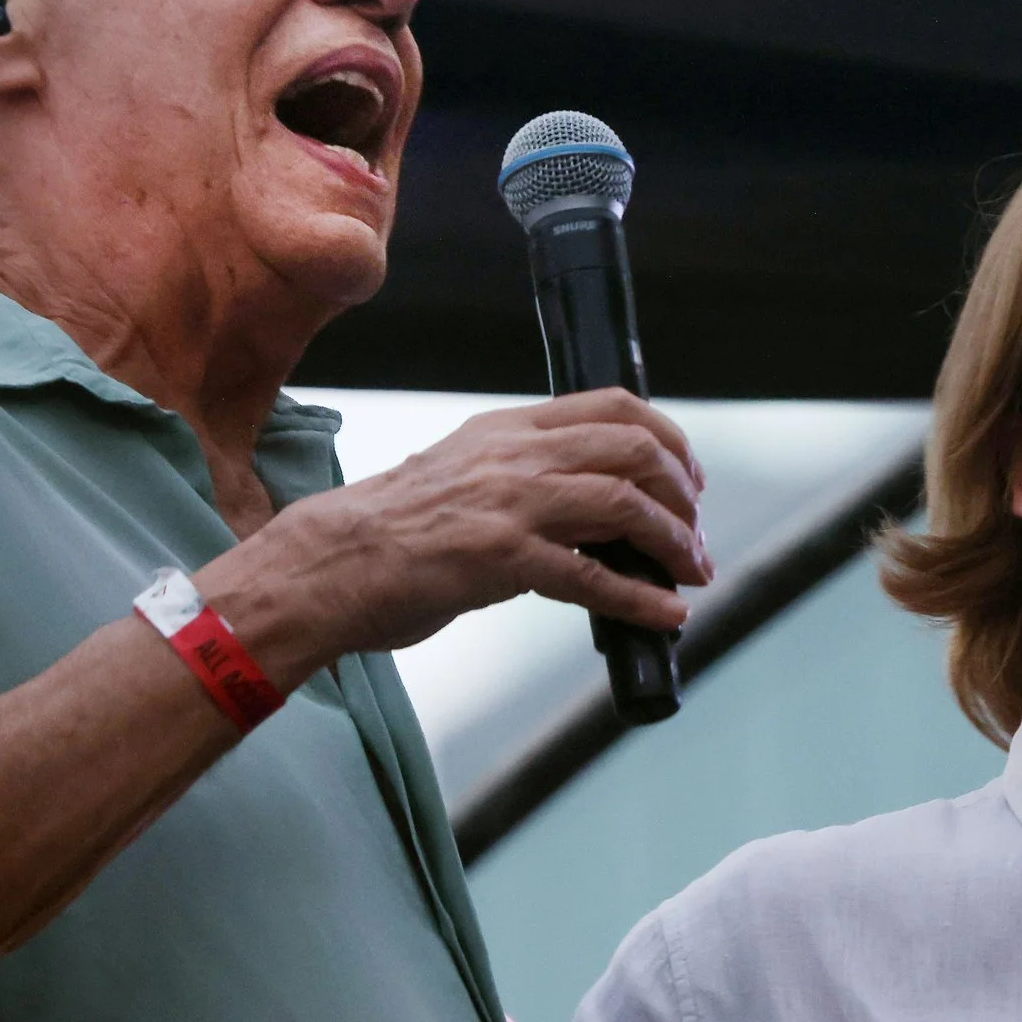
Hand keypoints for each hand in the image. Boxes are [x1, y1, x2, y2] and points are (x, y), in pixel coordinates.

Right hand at [212, 388, 709, 676]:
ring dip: (674, 543)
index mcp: (506, 429)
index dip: (669, 439)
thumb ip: (521, 475)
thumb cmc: (388, 530)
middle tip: (695, 533)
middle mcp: (514, 456)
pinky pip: (591, 578)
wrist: (326, 565)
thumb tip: (588, 503)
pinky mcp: (500, 560)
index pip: (613, 406)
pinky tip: (666, 615)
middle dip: (683, 493)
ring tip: (692, 573)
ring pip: (624, 504)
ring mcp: (509, 505)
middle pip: (634, 450)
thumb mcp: (461, 474)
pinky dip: (641, 598)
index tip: (688, 477)